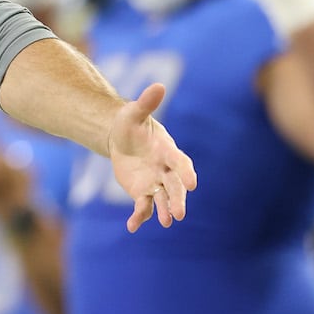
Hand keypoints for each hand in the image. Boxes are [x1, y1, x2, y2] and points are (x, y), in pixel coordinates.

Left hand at [108, 83, 197, 232]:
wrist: (121, 138)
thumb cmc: (131, 124)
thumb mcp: (134, 113)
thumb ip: (147, 103)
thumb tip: (158, 85)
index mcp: (167, 151)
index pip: (180, 162)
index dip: (186, 172)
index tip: (192, 183)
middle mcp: (165, 170)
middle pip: (175, 186)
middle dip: (178, 199)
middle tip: (180, 214)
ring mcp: (155, 183)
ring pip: (163, 199)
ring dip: (165, 210)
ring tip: (167, 222)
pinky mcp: (143, 192)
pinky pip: (143, 207)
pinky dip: (139, 217)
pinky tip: (131, 227)